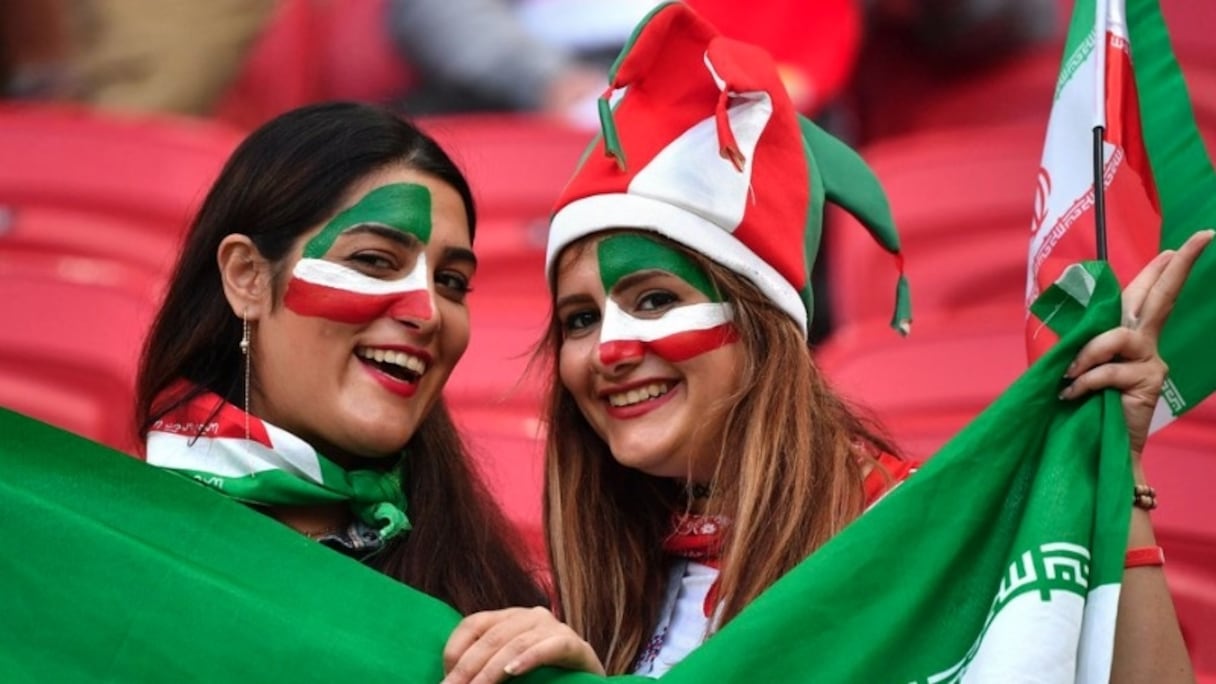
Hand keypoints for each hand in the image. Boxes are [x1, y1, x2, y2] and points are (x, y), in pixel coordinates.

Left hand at [441, 606, 604, 683]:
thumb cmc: (544, 679)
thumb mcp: (507, 668)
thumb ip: (485, 668)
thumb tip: (448, 681)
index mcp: (510, 618)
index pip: (474, 624)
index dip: (455, 648)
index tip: (444, 677)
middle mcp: (531, 616)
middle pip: (491, 637)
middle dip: (467, 668)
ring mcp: (555, 628)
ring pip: (516, 643)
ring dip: (491, 671)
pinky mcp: (576, 645)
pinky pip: (551, 647)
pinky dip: (530, 658)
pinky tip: (513, 671)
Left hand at [1059, 230, 1213, 456]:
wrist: (1105, 450)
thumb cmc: (1089, 406)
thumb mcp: (1083, 370)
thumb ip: (1085, 346)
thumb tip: (1074, 329)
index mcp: (1133, 336)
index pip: (1148, 296)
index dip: (1165, 269)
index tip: (1191, 240)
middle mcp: (1147, 345)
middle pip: (1159, 299)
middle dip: (1177, 268)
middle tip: (1198, 239)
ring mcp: (1150, 362)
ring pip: (1116, 338)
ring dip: (1087, 353)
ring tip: (1069, 375)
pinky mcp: (1147, 382)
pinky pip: (1107, 371)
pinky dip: (1083, 381)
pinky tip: (1071, 394)